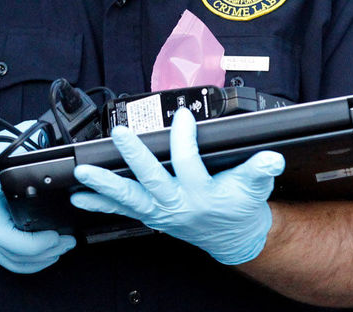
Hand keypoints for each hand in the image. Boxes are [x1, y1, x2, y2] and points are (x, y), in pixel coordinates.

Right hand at [0, 121, 76, 272]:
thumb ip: (21, 147)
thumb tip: (44, 138)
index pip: (9, 238)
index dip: (36, 242)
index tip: (55, 233)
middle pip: (17, 255)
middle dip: (47, 251)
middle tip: (68, 239)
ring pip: (16, 263)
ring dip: (42, 259)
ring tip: (62, 247)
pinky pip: (12, 263)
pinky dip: (32, 264)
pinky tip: (48, 255)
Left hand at [71, 107, 283, 264]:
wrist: (233, 236)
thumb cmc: (241, 206)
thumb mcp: (256, 186)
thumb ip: (260, 170)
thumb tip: (272, 157)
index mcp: (203, 194)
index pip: (189, 162)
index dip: (185, 137)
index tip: (183, 115)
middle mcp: (177, 205)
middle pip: (151, 180)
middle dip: (133, 157)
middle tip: (119, 136)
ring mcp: (160, 212)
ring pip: (128, 199)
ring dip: (104, 185)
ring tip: (83, 172)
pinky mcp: (149, 215)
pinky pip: (121, 210)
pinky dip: (99, 204)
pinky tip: (80, 197)